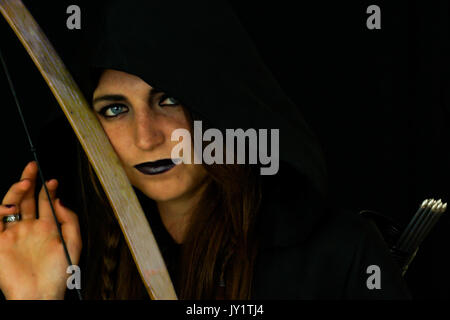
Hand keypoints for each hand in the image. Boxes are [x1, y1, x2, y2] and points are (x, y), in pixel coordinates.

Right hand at [0, 161, 81, 299]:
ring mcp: (13, 234)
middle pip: (27, 198)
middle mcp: (29, 228)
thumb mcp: (73, 242)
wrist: (40, 294)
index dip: (48, 189)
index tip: (53, 180)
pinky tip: (11, 202)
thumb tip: (60, 200)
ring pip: (11, 205)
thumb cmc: (59, 273)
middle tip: (33, 167)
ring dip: (17, 191)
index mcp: (47, 228)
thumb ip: (70, 219)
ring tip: (26, 181)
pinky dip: (0, 210)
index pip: (44, 202)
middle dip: (29, 180)